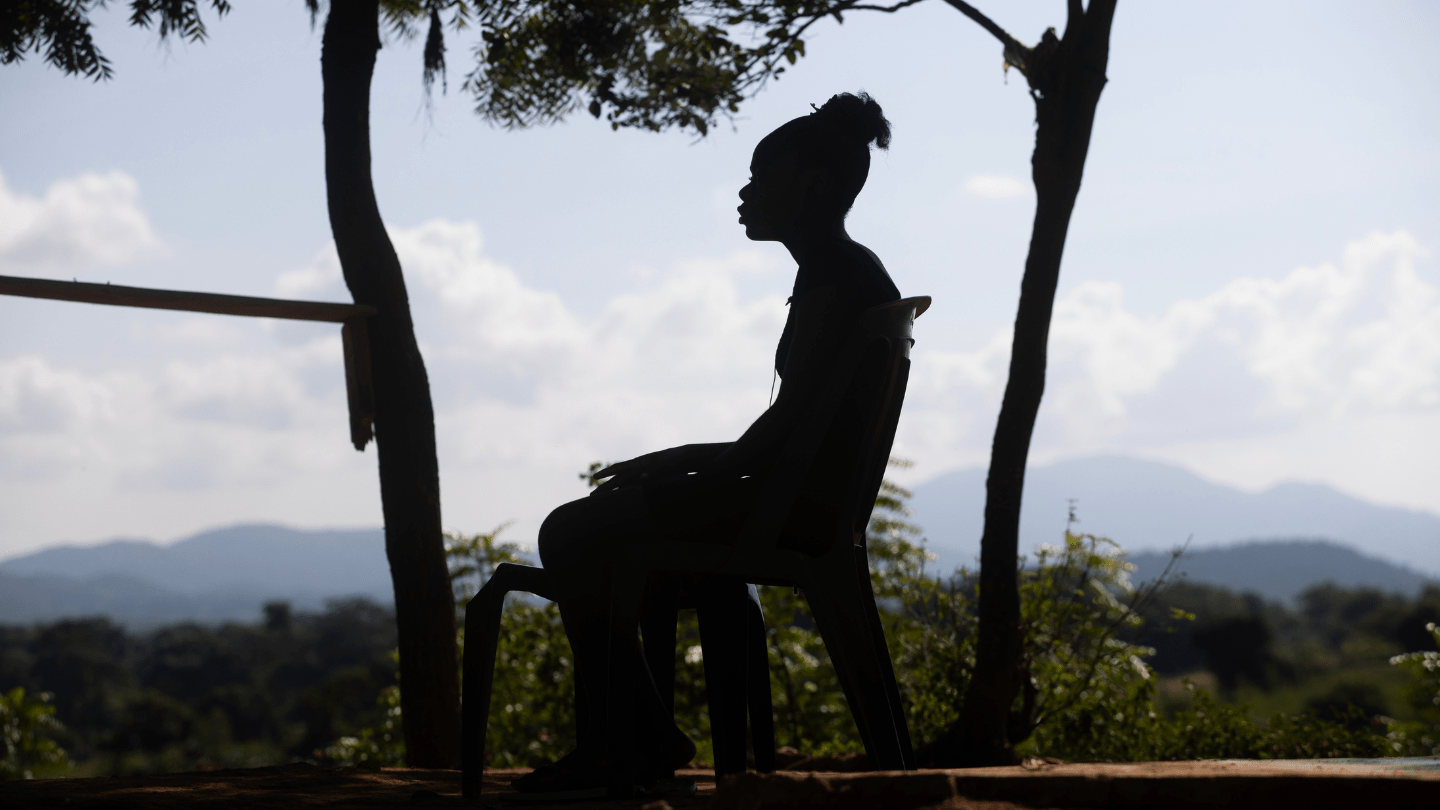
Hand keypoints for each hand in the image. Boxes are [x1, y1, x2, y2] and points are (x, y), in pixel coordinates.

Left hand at [590, 443, 730, 495]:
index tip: (594, 480)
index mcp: (654, 462)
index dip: (611, 473)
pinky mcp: (679, 459)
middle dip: (609, 480)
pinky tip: (643, 479)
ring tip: (612, 487)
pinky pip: (664, 468)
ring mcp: (666, 458)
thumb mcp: (675, 473)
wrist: (716, 453)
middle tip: (591, 491)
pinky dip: (654, 472)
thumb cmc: (696, 464)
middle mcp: (656, 458)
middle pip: (628, 469)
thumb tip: (652, 487)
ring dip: (626, 477)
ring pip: (642, 467)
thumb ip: (663, 478)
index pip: (628, 468)